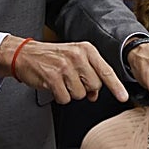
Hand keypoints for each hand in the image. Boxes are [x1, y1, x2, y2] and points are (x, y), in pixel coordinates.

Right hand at [0, 37, 128, 103]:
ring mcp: (65, 66)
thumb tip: (95, 94)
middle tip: (72, 80)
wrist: (25, 54)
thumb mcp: (74, 59)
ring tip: (61, 81)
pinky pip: (65, 99)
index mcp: (86, 49)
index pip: (106, 70)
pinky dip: (59, 97)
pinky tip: (54, 86)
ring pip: (80, 94)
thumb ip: (89, 74)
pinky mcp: (53, 77)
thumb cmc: (51, 57)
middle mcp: (77, 56)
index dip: (116, 86)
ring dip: (70, 92)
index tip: (123, 97)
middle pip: (94, 86)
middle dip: (85, 89)